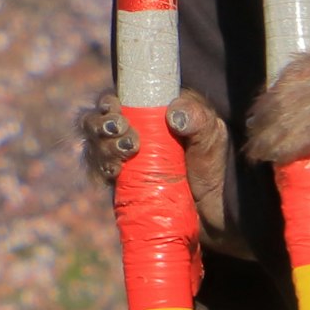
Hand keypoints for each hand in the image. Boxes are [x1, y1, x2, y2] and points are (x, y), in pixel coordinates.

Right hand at [78, 85, 238, 246]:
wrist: (215, 210)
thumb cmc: (213, 164)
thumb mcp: (211, 135)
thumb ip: (197, 118)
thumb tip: (173, 116)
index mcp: (148, 112)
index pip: (116, 99)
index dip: (107, 103)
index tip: (118, 113)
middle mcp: (130, 132)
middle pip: (96, 121)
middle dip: (100, 127)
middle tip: (126, 138)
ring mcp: (123, 159)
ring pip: (94, 146)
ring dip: (101, 148)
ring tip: (123, 158)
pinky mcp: (120, 183)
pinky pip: (99, 172)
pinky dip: (101, 170)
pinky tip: (115, 173)